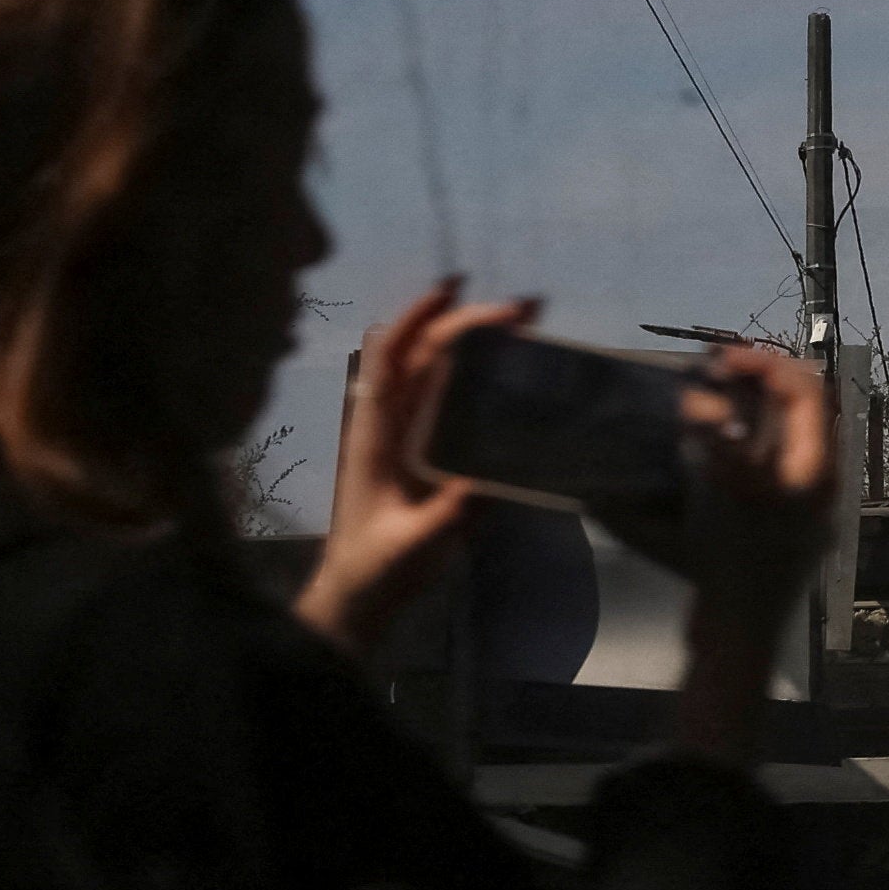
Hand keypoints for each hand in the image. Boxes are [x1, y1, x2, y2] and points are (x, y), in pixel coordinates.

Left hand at [294, 277, 536, 657]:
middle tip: (526, 313)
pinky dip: (485, 377)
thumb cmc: (376, 569)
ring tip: (531, 328)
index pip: (390, 358)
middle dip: (470, 323)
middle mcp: (392, 423)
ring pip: (443, 372)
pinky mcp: (429, 453)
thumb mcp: (412, 545)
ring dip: (482, 344)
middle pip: (426, 354)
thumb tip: (489, 477)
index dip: (418, 318)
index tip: (454, 290)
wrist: (357, 599)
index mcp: (376, 433)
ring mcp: (410, 436)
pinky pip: (455, 401)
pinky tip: (519, 373)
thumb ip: (447, 515)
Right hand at [671, 340, 837, 760]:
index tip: (724, 358)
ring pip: (790, 436)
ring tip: (715, 396)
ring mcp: (805, 506)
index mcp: (817, 473)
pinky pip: (774, 464)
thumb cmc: (730, 570)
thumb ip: (718, 448)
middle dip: (764, 382)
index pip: (808, 396)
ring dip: (757, 409)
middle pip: (805, 411)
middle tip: (718, 370)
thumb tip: (703, 403)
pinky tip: (715, 442)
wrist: (736, 640)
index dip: (769, 366)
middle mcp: (820, 484)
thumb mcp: (722, 503)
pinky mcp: (783, 524)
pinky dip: (749, 441)